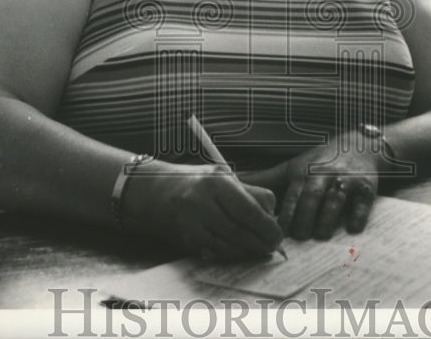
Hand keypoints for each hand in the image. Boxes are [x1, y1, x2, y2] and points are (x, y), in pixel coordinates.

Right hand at [122, 162, 282, 260]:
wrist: (152, 191)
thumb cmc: (193, 182)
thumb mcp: (221, 177)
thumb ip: (248, 193)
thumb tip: (273, 215)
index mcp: (216, 182)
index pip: (249, 209)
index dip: (267, 225)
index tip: (278, 233)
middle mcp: (202, 202)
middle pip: (241, 231)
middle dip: (262, 242)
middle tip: (273, 246)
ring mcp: (192, 223)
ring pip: (230, 246)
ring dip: (248, 251)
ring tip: (259, 249)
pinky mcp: (186, 240)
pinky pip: (216, 253)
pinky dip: (231, 254)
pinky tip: (238, 251)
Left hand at [241, 139, 380, 241]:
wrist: (357, 147)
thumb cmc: (318, 163)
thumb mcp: (292, 167)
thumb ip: (264, 179)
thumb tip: (232, 182)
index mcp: (303, 174)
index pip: (292, 195)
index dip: (285, 214)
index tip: (276, 232)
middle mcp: (323, 176)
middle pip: (312, 197)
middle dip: (305, 217)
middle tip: (299, 238)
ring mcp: (346, 181)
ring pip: (335, 199)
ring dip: (328, 217)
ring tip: (321, 235)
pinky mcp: (366, 187)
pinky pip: (362, 201)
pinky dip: (358, 214)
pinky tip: (352, 227)